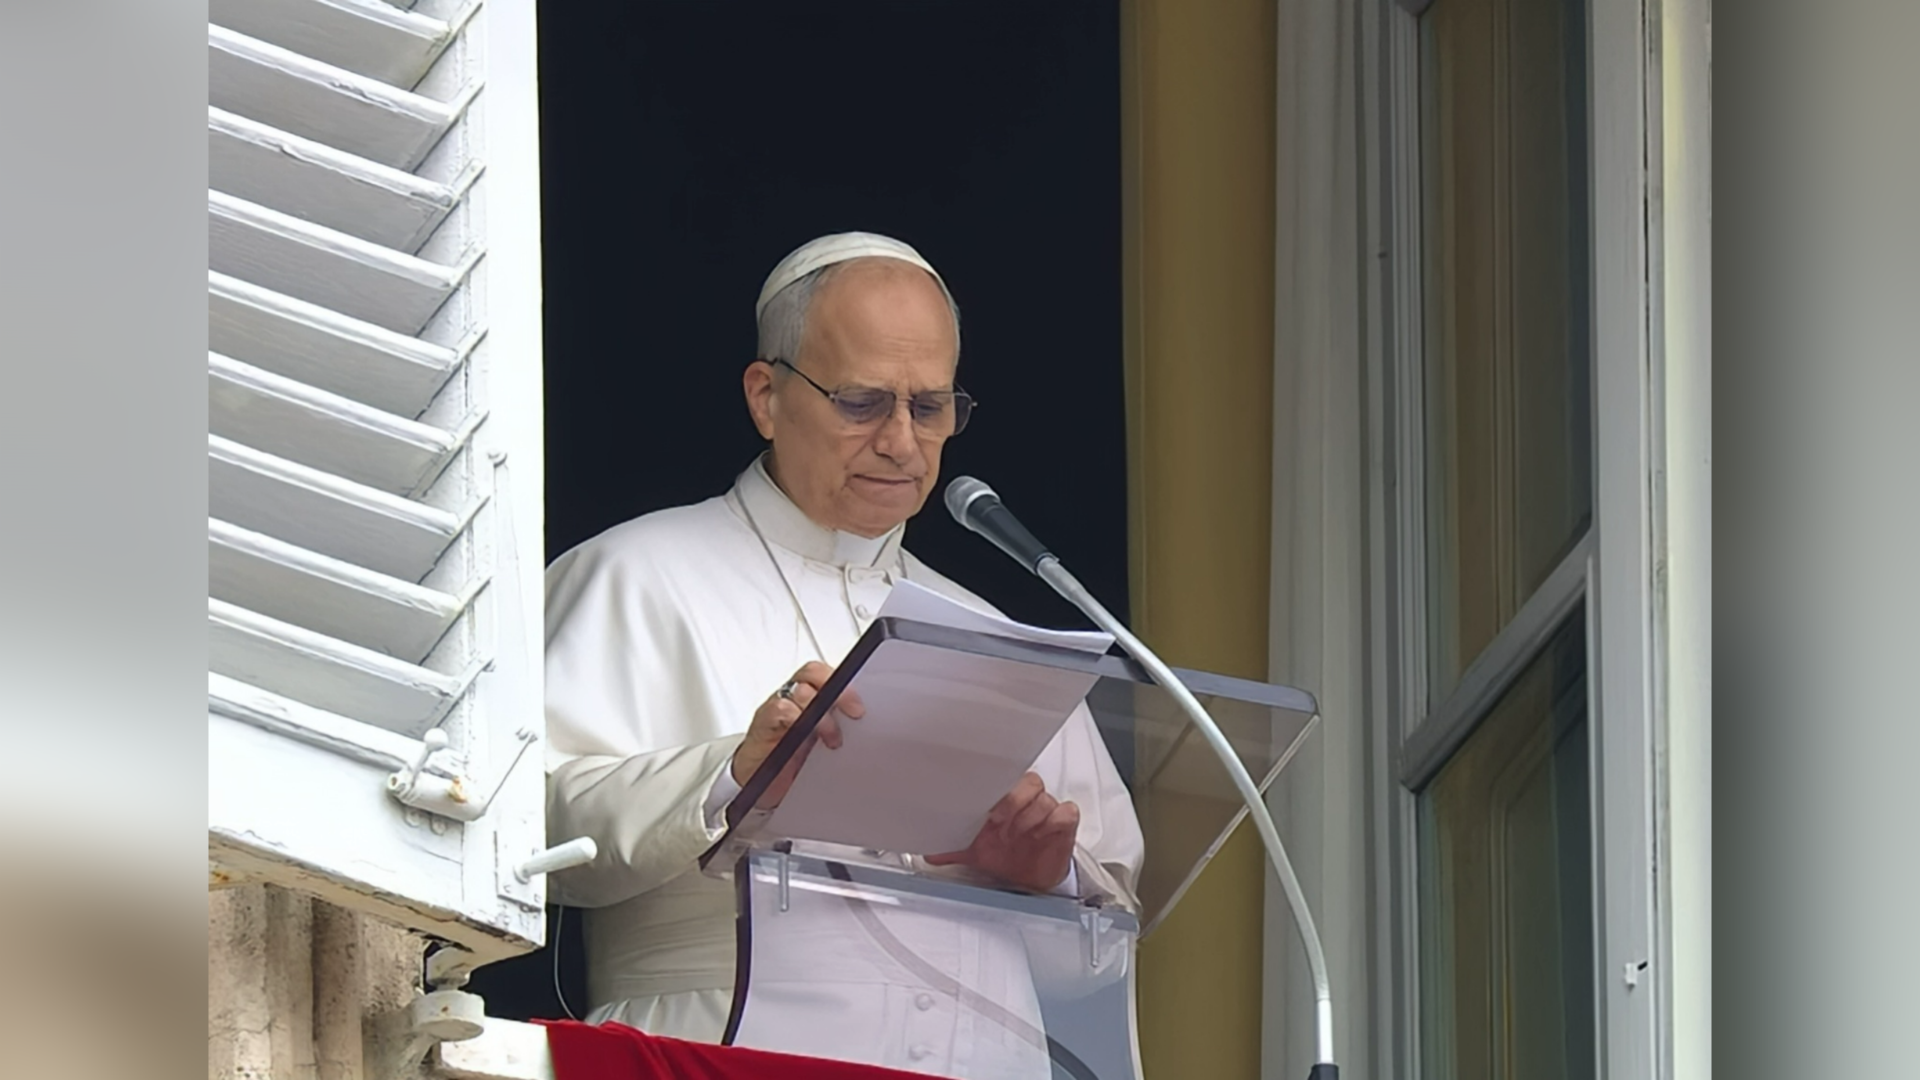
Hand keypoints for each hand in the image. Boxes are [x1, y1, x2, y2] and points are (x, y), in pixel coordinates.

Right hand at [732, 662, 864, 802]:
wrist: (757, 780)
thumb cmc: (791, 760)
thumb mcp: (822, 744)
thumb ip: (840, 730)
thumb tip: (871, 731)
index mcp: (813, 695)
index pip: (831, 674)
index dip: (849, 683)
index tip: (863, 706)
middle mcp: (795, 695)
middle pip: (815, 673)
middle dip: (839, 690)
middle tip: (855, 713)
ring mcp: (779, 704)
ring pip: (801, 690)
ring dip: (821, 713)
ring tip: (832, 739)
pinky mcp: (765, 719)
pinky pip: (780, 708)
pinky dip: (796, 719)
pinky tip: (805, 738)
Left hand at [925, 771, 1078, 892]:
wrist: (1027, 878)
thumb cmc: (1003, 855)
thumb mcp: (974, 851)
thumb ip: (952, 847)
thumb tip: (927, 851)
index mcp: (1003, 799)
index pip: (1005, 778)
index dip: (997, 791)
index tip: (986, 811)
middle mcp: (1025, 801)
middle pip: (1029, 782)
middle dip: (1014, 802)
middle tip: (1001, 824)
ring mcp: (1045, 812)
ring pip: (1046, 798)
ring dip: (1030, 817)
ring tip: (1018, 835)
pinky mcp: (1063, 826)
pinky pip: (1067, 812)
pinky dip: (1055, 821)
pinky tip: (1042, 834)